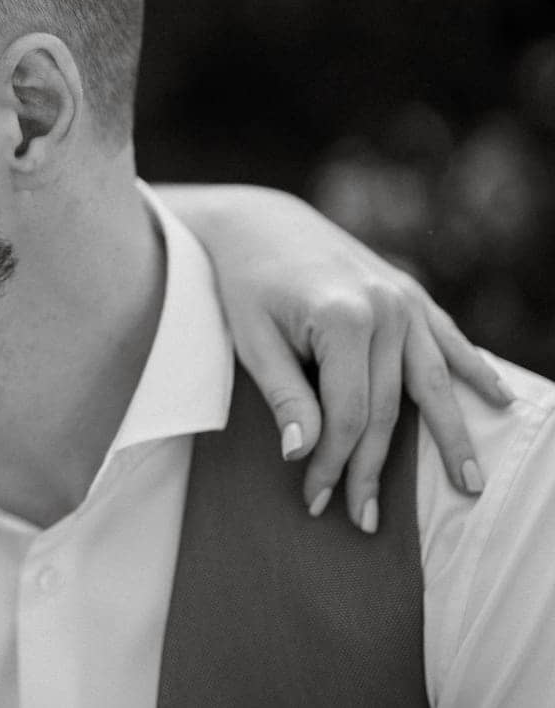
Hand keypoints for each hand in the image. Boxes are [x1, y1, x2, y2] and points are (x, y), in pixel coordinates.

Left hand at [161, 185, 510, 532]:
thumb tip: (302, 454)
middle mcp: (385, 308)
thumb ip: (285, 396)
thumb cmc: (244, 284)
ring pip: (432, 382)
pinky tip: (499, 402)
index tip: (316, 501)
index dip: (334, 463)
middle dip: (373, 468)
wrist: (256, 222)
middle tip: (365, 520)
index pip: (349, 414)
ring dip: (451, 436)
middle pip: (389, 408)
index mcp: (344, 319)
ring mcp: (403, 299)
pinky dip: (474, 371)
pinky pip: (448, 340)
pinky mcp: (409, 293)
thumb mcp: (253, 341)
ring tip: (468, 484)